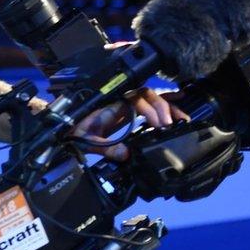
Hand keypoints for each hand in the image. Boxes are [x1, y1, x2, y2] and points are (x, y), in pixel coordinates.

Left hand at [72, 87, 189, 159]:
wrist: (66, 131)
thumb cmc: (75, 132)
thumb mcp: (88, 141)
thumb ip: (106, 147)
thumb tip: (127, 153)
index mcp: (113, 105)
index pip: (138, 100)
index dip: (151, 110)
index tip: (159, 125)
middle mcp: (122, 101)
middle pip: (148, 95)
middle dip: (163, 108)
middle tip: (171, 125)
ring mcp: (127, 106)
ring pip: (152, 98)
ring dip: (168, 106)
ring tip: (182, 118)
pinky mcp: (130, 113)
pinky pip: (150, 105)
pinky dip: (165, 104)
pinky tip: (178, 105)